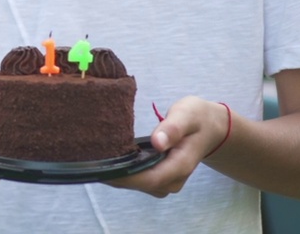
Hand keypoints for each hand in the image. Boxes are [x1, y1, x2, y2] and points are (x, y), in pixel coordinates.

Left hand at [106, 96, 228, 196]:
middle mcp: (173, 179)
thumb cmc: (197, 118)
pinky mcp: (159, 177)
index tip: (102, 167)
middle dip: (115, 175)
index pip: (150, 179)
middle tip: (89, 159)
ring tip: (94, 157)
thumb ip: (173, 128)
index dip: (125, 176)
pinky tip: (108, 158)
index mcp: (180, 165)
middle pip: (139, 184)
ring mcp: (166, 180)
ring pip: (136, 184)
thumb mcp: (187, 115)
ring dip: (116, 174)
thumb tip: (157, 143)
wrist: (210, 128)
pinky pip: (138, 179)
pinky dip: (123, 172)